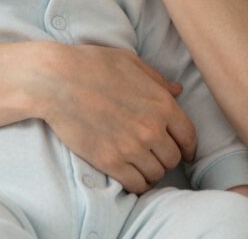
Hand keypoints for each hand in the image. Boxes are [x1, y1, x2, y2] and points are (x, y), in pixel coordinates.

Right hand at [41, 43, 197, 193]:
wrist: (57, 80)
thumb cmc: (94, 64)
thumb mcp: (132, 63)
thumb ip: (158, 80)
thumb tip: (178, 91)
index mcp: (162, 104)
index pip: (189, 137)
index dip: (189, 149)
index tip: (186, 154)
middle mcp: (152, 129)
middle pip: (173, 158)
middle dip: (167, 158)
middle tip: (155, 155)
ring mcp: (131, 147)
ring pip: (156, 174)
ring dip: (151, 172)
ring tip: (141, 165)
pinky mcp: (109, 161)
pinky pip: (136, 185)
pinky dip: (136, 184)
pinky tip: (130, 175)